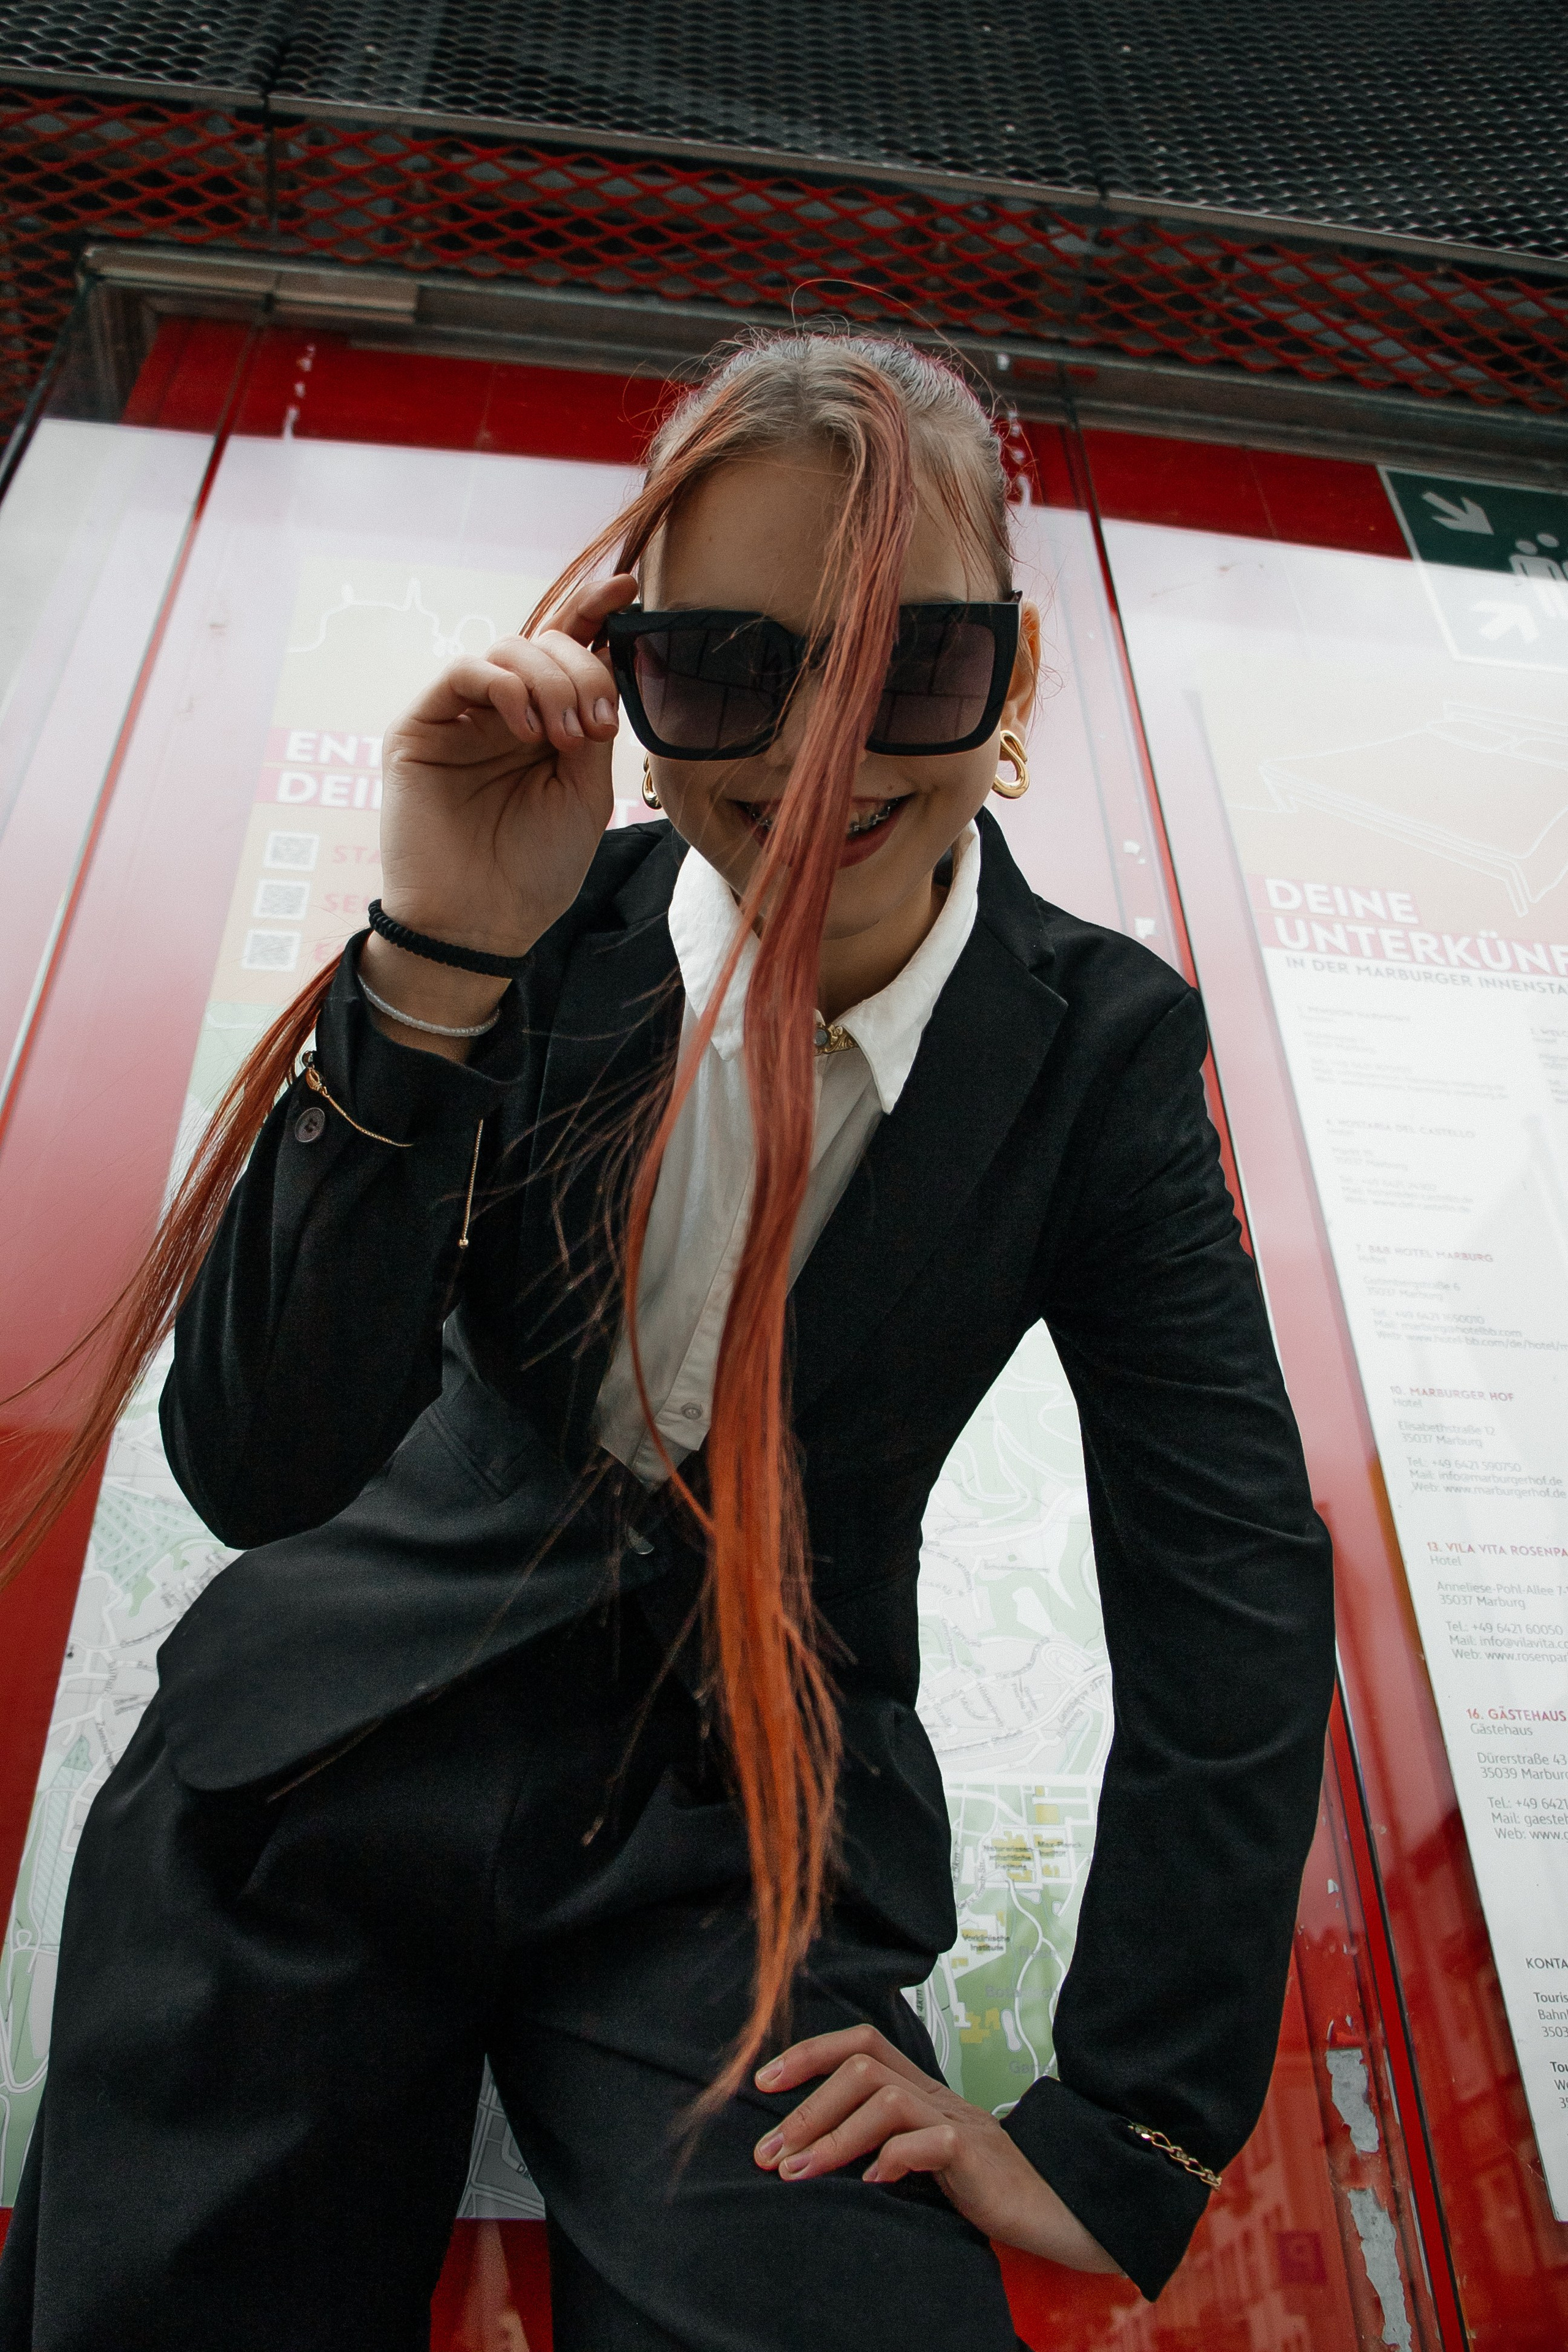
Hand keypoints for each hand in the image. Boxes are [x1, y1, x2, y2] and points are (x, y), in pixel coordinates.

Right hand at [377, 571, 637, 963]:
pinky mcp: (420, 728)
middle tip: (593, 729)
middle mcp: (501, 714)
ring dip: (549, 680)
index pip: (568, 653)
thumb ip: (594, 725)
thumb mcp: (586, 793)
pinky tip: (524, 727)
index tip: (627, 590)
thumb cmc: (535, 871)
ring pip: (508, 648)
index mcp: (544, 726)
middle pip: (545, 642)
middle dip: (582, 671)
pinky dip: (503, 684)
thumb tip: (606, 659)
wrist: (480, 927)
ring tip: (563, 738)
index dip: (595, 614)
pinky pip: (462, 671)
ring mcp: (460, 718)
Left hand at [752, 2025, 1120, 2272]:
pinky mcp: (977, 2155)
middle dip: (807, 2106)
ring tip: (797, 2173)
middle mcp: (937, 2094)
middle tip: (768, 2152)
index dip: (809, 2054)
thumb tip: (810, 2151)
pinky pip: (928, 2143)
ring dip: (832, 2135)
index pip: (862, 2044)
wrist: (1058, 2210)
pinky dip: (891, 2159)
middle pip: (863, 2066)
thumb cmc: (983, 2190)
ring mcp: (959, 2120)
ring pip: (885, 2099)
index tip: (762, 2084)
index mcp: (922, 2090)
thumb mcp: (925, 2159)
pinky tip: (872, 2183)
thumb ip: (884, 2143)